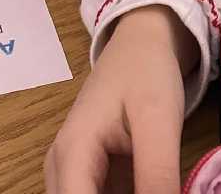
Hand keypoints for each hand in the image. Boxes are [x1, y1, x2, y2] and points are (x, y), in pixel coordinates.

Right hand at [45, 6, 197, 193]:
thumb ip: (157, 176)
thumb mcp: (158, 121)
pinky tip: (149, 188)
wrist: (142, 41)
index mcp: (72, 152)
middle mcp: (61, 167)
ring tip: (153, 184)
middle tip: (156, 191)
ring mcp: (72, 172)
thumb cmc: (146, 72)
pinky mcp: (88, 174)